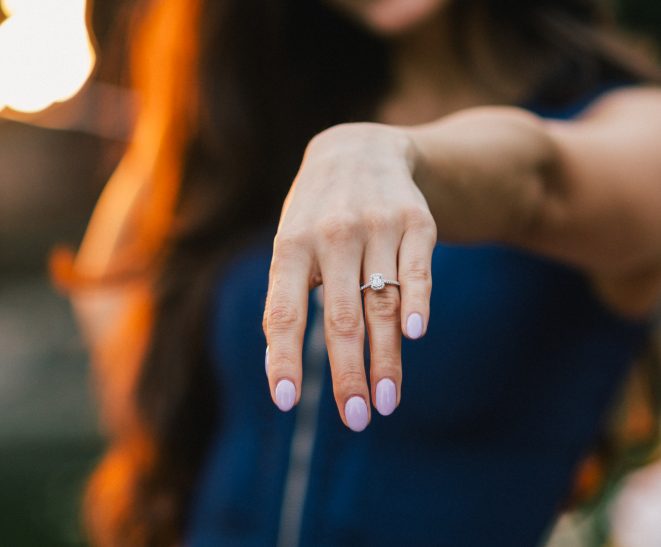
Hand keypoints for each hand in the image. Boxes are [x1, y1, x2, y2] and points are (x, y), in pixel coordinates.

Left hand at [262, 123, 436, 430]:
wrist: (360, 151)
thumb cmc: (315, 215)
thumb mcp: (289, 244)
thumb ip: (285, 299)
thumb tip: (279, 369)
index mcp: (291, 245)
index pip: (284, 312)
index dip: (284, 358)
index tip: (285, 402)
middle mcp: (332, 235)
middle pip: (341, 317)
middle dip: (347, 372)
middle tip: (355, 418)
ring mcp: (377, 226)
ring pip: (382, 302)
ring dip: (386, 356)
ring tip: (386, 402)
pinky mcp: (416, 221)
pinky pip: (418, 269)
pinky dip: (419, 301)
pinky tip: (416, 335)